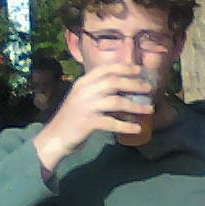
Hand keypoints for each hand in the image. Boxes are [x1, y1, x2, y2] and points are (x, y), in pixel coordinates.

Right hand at [31, 63, 152, 173]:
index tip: (139, 69)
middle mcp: (83, 92)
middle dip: (134, 83)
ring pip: (116, 102)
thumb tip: (124, 84)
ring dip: (135, 105)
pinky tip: (138, 128)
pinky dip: (126, 125)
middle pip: (113, 82)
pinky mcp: (87, 123)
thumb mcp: (82, 98)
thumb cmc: (73, 117)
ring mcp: (85, 107)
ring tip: (150, 109)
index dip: (124, 68)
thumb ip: (98, 90)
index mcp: (82, 83)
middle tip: (149, 88)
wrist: (54, 138)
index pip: (105, 69)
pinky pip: (112, 122)